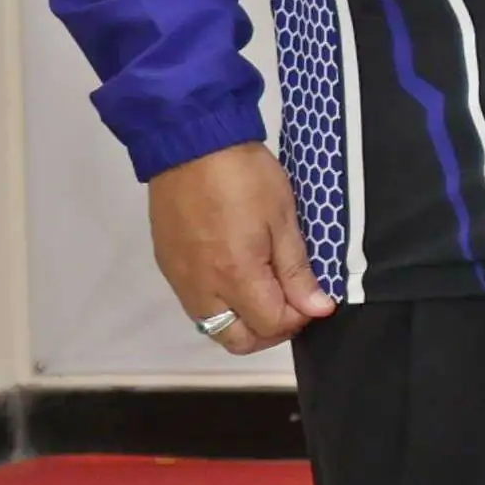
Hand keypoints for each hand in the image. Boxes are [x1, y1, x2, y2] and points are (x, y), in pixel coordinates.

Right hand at [147, 140, 332, 355]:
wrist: (190, 144)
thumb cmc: (245, 178)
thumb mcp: (283, 220)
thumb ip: (297, 271)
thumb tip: (317, 309)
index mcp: (234, 275)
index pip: (271, 325)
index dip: (300, 319)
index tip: (314, 299)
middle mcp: (201, 286)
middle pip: (236, 340)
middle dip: (269, 331)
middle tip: (291, 305)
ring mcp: (179, 278)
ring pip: (212, 326)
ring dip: (243, 322)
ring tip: (266, 292)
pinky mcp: (167, 264)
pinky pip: (194, 304)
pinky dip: (220, 305)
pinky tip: (238, 278)